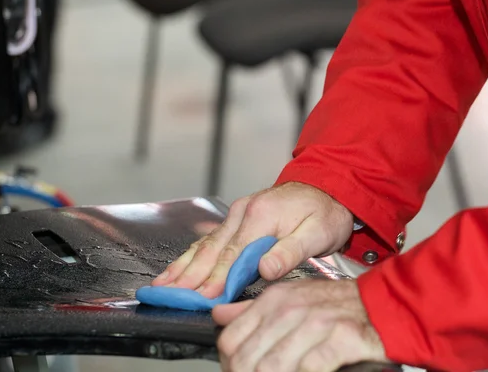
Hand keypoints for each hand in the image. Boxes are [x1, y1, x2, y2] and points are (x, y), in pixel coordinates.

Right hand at [151, 182, 354, 298]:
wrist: (326, 188)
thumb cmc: (324, 213)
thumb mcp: (317, 233)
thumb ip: (289, 251)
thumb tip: (265, 269)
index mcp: (261, 216)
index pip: (233, 255)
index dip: (216, 280)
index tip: (201, 299)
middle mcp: (243, 212)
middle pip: (211, 250)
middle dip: (189, 276)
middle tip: (168, 296)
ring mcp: (237, 214)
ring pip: (205, 245)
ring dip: (183, 266)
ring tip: (161, 285)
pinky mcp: (237, 219)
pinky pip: (210, 240)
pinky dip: (192, 256)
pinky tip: (178, 268)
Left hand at [214, 279, 387, 371]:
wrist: (378, 304)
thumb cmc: (333, 304)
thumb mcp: (289, 297)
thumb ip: (251, 309)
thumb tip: (219, 315)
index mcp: (272, 300)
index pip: (229, 339)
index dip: (228, 365)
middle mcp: (289, 309)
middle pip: (246, 359)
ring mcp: (315, 323)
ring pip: (271, 367)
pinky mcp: (340, 338)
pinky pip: (308, 368)